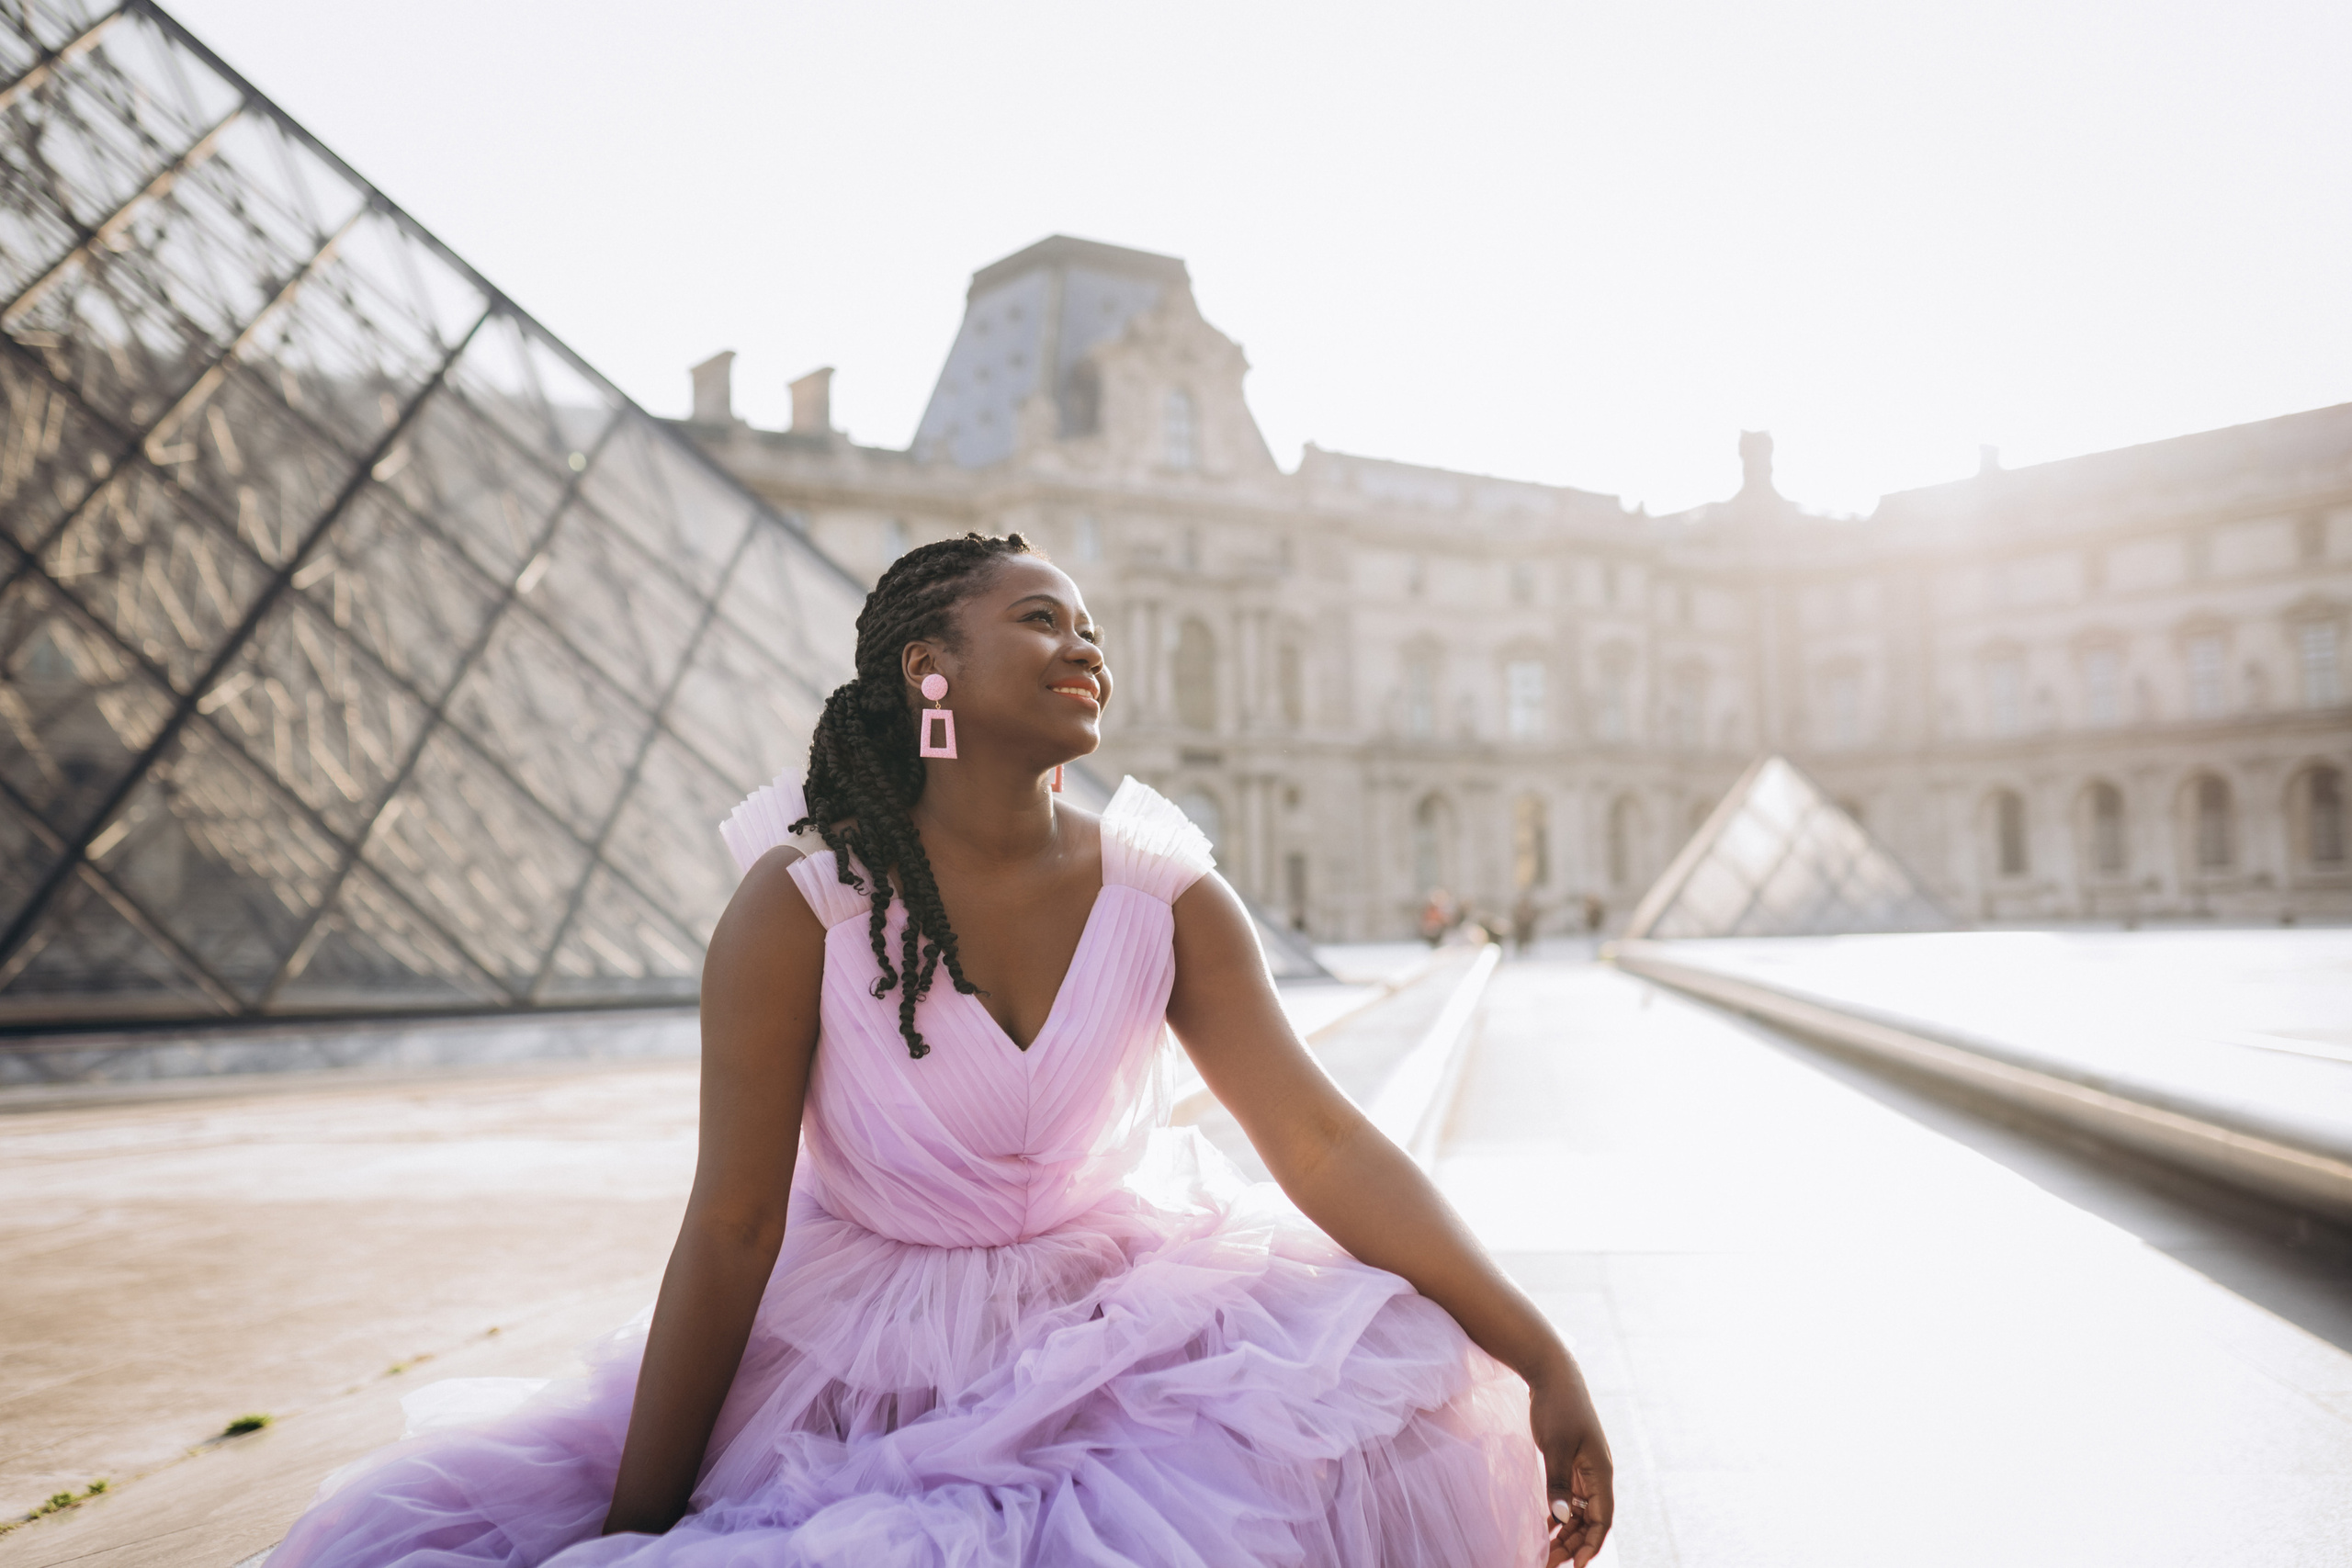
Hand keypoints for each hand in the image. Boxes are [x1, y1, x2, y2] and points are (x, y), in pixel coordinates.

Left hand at [1529, 1366, 1613, 1566]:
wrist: (1552, 1374)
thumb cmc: (1557, 1407)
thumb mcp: (1555, 1446)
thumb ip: (1559, 1483)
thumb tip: (1563, 1518)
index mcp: (1601, 1472)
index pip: (1603, 1518)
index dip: (1591, 1544)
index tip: (1575, 1566)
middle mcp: (1597, 1474)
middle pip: (1591, 1519)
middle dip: (1573, 1543)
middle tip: (1549, 1562)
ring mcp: (1584, 1469)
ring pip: (1580, 1511)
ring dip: (1565, 1532)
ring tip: (1545, 1552)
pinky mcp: (1571, 1464)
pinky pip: (1570, 1498)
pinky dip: (1559, 1514)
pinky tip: (1543, 1527)